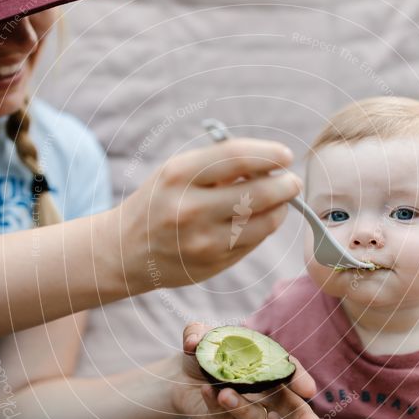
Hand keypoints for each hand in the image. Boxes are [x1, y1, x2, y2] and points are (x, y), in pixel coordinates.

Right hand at [118, 139, 300, 292]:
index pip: (237, 157)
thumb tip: (270, 164)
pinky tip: (260, 218)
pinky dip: (265, 227)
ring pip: (264, 221)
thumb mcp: (177, 172)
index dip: (269, 154)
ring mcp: (203, 241)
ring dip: (281, 207)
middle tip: (292, 180)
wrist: (126, 251)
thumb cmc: (160, 201)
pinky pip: (254, 241)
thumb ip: (219, 165)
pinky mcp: (214, 264)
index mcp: (179, 175)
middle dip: (285, 184)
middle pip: (258, 192)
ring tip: (280, 199)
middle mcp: (190, 209)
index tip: (286, 155)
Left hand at [170, 323, 323, 418]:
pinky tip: (205, 390)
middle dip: (304, 418)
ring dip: (243, 407)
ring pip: (256, 416)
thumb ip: (197, 334)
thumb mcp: (199, 338)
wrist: (179, 378)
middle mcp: (263, 389)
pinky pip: (226, 417)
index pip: (288, 370)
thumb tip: (193, 342)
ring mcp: (247, 407)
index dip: (300, 379)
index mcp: (266, 364)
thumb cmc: (202, 354)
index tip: (309, 389)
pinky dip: (216, 404)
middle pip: (289, 406)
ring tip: (225, 394)